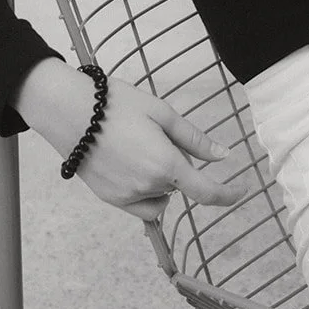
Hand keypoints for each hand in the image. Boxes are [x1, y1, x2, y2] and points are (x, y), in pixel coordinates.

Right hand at [12, 57, 248, 221]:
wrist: (67, 112)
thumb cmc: (115, 105)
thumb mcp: (161, 113)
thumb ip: (194, 139)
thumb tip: (223, 156)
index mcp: (165, 163)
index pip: (206, 192)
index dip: (229, 194)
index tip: (241, 189)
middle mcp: (147, 186)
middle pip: (180, 185)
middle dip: (178, 165)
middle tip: (156, 134)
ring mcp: (126, 196)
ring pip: (160, 195)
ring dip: (161, 180)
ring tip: (138, 146)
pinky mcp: (110, 199)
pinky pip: (140, 203)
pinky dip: (144, 190)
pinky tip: (128, 163)